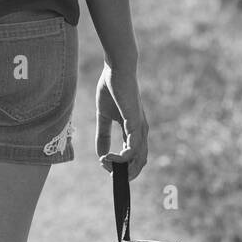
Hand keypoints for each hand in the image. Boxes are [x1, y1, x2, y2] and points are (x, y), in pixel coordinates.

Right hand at [95, 63, 148, 178]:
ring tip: (105, 163)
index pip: (134, 155)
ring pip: (138, 158)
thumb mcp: (103, 116)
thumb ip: (102, 135)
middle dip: (125, 172)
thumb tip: (100, 154)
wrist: (117, 69)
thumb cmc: (111, 88)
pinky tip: (106, 157)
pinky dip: (121, 158)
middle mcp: (141, 131)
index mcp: (134, 129)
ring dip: (121, 167)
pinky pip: (133, 148)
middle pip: (140, 162)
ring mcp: (139, 128)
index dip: (121, 165)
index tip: (104, 164)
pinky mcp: (135, 123)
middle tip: (107, 171)